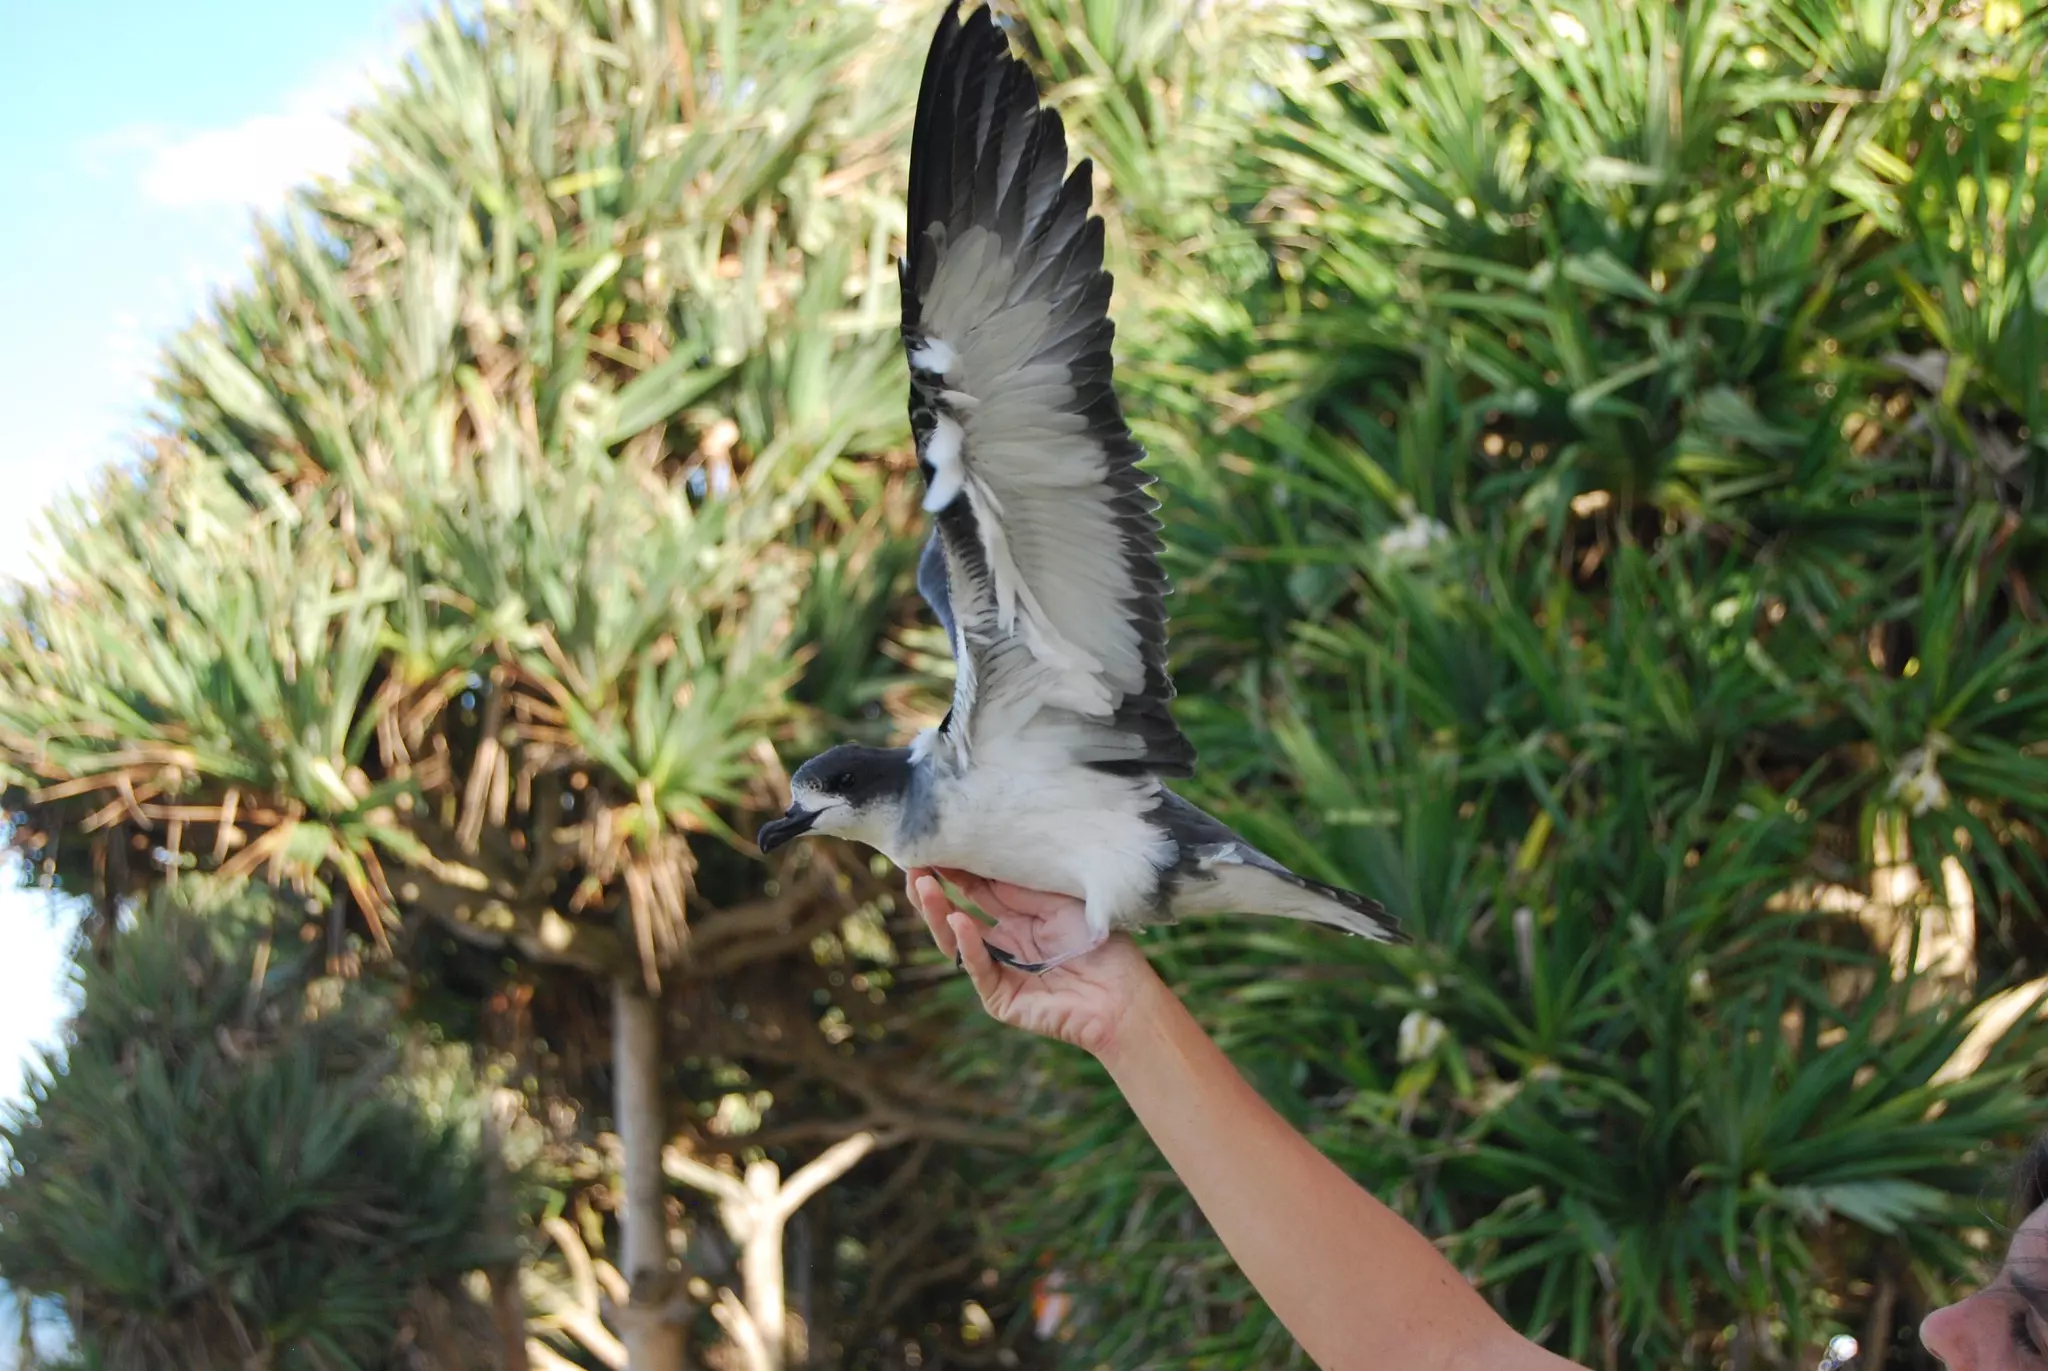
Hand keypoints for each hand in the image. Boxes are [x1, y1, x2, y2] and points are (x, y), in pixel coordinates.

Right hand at [905, 867, 1159, 1058]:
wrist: (1123, 993)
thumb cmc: (1100, 942)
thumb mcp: (1058, 900)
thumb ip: (1019, 885)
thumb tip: (979, 858)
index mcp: (1018, 917)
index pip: (976, 889)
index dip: (954, 870)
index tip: (934, 844)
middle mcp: (1004, 942)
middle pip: (957, 911)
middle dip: (933, 889)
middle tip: (913, 864)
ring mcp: (999, 970)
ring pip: (956, 939)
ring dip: (936, 912)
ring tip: (922, 886)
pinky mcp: (1000, 998)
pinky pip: (978, 967)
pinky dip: (967, 944)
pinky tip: (958, 920)